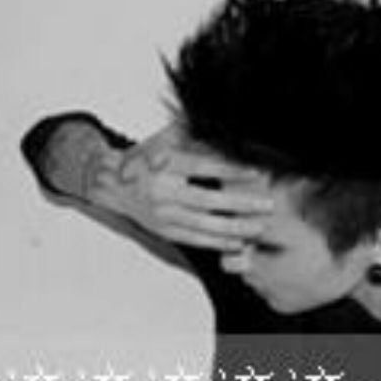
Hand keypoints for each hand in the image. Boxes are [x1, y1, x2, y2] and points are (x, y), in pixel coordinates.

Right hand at [88, 124, 275, 251]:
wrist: (113, 184)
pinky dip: (218, 242)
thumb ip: (195, 139)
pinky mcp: (165, 231)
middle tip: (267, 205)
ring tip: (258, 226)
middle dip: (241, 204)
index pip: (203, 166)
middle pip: (208, 200)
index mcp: (165, 164)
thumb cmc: (145, 159)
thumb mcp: (166, 140)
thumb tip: (230, 138)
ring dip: (234, 228)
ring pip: (204, 224)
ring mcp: (164, 214)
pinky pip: (195, 239)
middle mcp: (163, 191)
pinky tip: (239, 242)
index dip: (231, 170)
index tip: (256, 172)